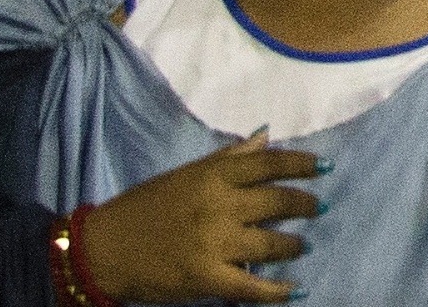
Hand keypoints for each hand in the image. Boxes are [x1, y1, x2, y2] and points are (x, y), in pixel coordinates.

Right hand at [75, 137, 325, 303]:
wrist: (102, 250)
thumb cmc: (145, 207)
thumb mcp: (185, 174)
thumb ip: (228, 158)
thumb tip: (266, 136)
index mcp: (213, 176)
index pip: (271, 163)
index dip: (302, 164)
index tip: (325, 167)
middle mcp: (219, 205)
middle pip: (278, 201)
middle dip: (305, 205)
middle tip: (318, 209)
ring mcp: (214, 243)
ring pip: (271, 243)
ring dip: (293, 246)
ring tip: (301, 246)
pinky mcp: (205, 278)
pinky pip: (251, 287)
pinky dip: (277, 292)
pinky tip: (296, 291)